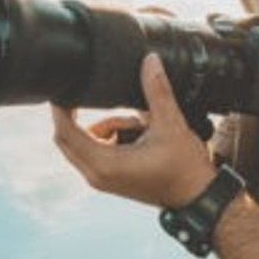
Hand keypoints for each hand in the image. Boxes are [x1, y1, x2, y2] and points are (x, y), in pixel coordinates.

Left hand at [50, 52, 215, 207]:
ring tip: (136, 122)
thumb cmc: (185, 168)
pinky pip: (94, 151)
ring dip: (102, 125)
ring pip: (82, 143)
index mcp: (105, 164)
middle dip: (78, 115)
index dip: (60, 108)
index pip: (65, 132)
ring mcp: (101, 180)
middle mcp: (96, 175)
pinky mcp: (109, 179)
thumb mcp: (170, 124)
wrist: (198, 197)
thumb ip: (157, 91)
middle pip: (66, 139)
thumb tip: (150, 61)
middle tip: (91, 94)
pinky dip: (107, 136)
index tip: (65, 88)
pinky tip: (136, 132)